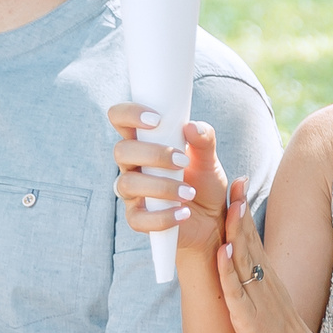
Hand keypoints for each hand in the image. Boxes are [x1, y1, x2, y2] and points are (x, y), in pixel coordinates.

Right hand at [108, 106, 223, 252]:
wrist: (212, 218)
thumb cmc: (204, 182)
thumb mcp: (209, 159)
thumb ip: (204, 139)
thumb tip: (192, 126)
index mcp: (144, 143)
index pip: (120, 119)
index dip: (129, 114)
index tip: (156, 119)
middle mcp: (132, 165)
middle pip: (121, 151)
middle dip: (153, 154)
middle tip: (183, 161)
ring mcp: (132, 193)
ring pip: (128, 184)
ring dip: (161, 186)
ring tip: (189, 193)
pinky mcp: (138, 218)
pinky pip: (138, 219)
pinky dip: (162, 217)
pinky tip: (184, 213)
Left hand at [216, 190, 321, 332]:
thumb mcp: (275, 307)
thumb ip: (264, 287)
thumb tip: (251, 271)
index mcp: (270, 282)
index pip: (255, 240)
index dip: (245, 213)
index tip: (239, 185)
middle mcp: (266, 286)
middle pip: (251, 242)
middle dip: (240, 212)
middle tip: (235, 180)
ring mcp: (259, 302)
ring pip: (245, 261)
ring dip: (237, 232)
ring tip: (230, 205)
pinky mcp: (251, 321)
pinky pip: (238, 292)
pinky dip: (229, 271)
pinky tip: (223, 252)